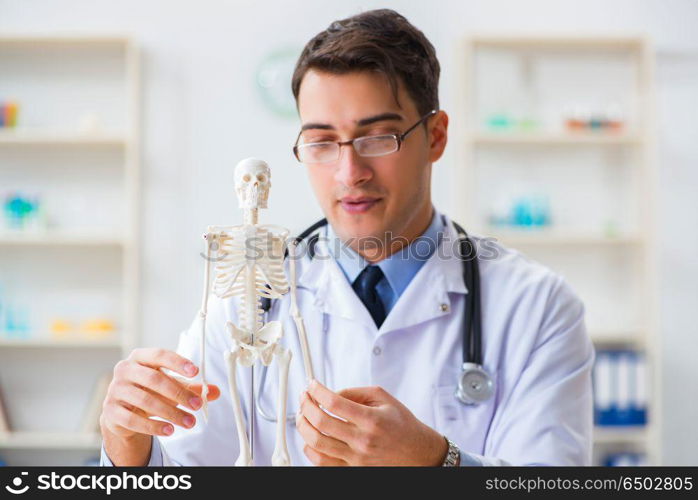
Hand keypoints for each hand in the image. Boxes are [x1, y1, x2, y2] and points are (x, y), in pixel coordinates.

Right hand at [100, 348, 220, 439]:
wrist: (122, 412)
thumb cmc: (149, 391)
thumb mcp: (171, 386)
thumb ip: (192, 388)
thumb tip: (215, 391)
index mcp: (140, 357)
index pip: (160, 355)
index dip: (178, 362)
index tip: (196, 372)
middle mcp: (125, 370)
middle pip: (154, 379)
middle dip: (179, 393)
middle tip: (198, 405)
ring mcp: (115, 390)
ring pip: (145, 401)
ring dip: (171, 413)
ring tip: (189, 422)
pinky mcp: (111, 411)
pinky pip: (133, 420)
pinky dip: (154, 426)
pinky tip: (170, 430)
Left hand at [295, 380, 447, 465]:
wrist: (418, 453)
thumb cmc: (402, 425)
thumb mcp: (384, 399)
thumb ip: (356, 393)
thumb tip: (331, 394)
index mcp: (371, 420)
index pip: (334, 403)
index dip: (317, 391)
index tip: (312, 384)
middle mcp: (363, 441)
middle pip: (321, 422)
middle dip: (306, 405)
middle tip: (304, 397)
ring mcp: (356, 459)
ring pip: (317, 444)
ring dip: (303, 426)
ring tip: (303, 415)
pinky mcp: (353, 470)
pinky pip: (322, 463)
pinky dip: (310, 449)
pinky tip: (310, 437)